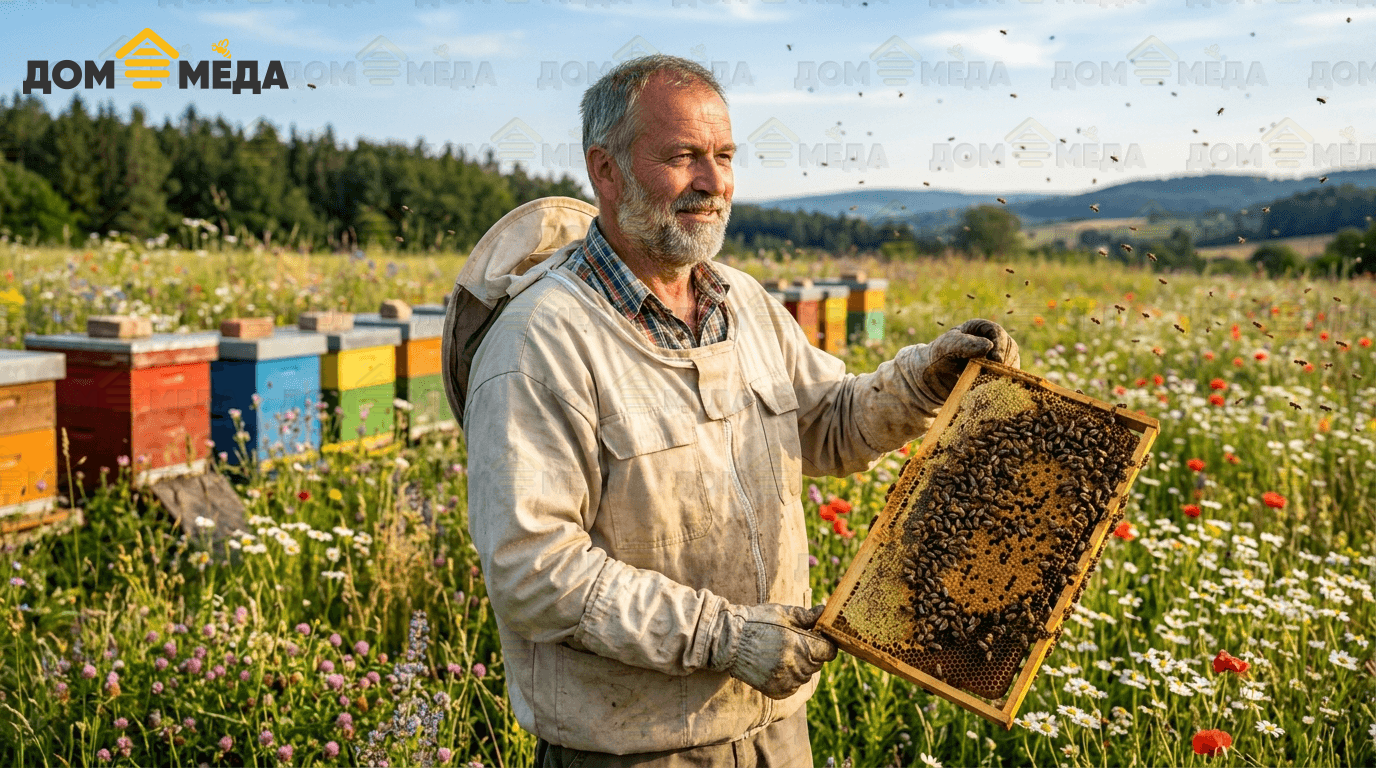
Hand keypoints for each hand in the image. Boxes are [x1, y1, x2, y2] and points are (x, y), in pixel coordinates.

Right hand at [706, 603, 837, 699]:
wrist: (729, 642)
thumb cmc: (757, 622)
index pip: (829, 651)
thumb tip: (825, 612)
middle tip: (793, 643)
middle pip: (818, 664)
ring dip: (800, 666)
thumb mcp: (783, 613)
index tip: (814, 638)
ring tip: (781, 653)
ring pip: (805, 676)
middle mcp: (795, 666)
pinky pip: (793, 687)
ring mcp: (786, 680)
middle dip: (811, 653)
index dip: (824, 643)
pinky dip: (789, 678)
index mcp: (801, 644)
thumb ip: (807, 615)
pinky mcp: (776, 691)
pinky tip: (775, 665)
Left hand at [920, 319, 1019, 400]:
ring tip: (991, 384)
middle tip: (995, 374)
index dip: (999, 345)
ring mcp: (998, 359)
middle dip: (1004, 362)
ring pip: (1011, 365)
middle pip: (1010, 348)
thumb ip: (964, 344)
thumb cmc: (938, 357)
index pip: (997, 332)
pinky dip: (1002, 385)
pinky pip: (1007, 379)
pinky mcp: (998, 376)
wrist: (933, 380)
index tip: (995, 359)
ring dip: (1004, 375)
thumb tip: (988, 345)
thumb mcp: (946, 347)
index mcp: (981, 329)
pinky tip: (993, 391)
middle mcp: (994, 342)